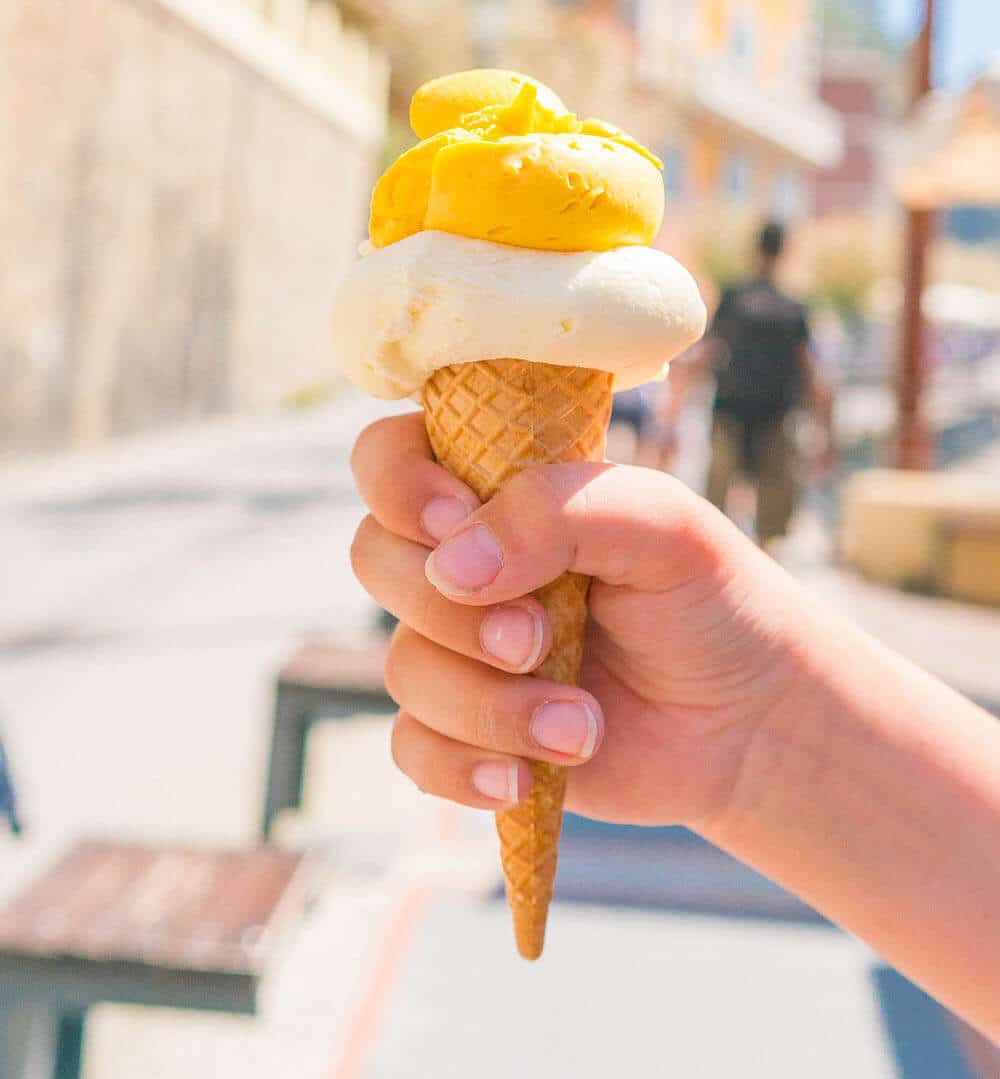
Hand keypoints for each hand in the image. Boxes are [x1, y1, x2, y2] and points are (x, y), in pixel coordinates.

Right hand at [350, 412, 806, 831]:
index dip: (398, 485)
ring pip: (404, 668)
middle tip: (537, 637)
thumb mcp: (659, 525)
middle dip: (451, 612)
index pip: (388, 455)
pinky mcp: (467, 730)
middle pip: (374, 559)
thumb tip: (451, 569)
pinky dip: (464, 767)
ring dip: (489, 706)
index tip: (454, 520)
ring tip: (582, 726)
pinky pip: (413, 750)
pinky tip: (525, 778)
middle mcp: (463, 560)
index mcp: (496, 484)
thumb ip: (558, 514)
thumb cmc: (705, 595)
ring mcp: (459, 647)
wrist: (749, 718)